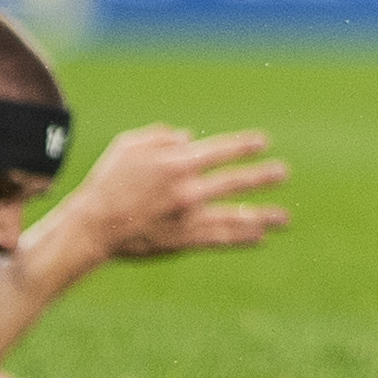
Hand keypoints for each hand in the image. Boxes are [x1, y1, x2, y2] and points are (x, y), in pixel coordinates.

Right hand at [55, 125, 288, 263]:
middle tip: (283, 173)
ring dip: (262, 216)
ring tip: (284, 218)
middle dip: (262, 176)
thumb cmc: (108, 181)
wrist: (94, 225)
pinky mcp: (185, 241)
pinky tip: (259, 237)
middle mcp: (189, 189)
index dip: (243, 145)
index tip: (262, 142)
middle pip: (235, 181)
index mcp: (177, 162)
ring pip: (235, 216)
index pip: (220, 150)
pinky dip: (242, 238)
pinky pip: (220, 240)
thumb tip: (188, 136)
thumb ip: (160, 136)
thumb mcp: (128, 145)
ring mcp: (190, 218)